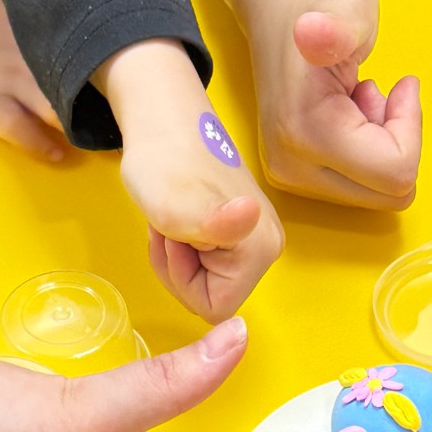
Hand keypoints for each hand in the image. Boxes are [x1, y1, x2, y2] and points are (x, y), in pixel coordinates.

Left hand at [101, 38, 284, 320]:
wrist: (162, 123)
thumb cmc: (162, 164)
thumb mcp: (174, 207)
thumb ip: (211, 224)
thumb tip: (247, 216)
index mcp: (260, 251)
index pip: (214, 308)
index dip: (183, 281)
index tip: (174, 239)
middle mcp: (269, 248)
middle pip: (213, 297)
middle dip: (180, 271)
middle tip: (169, 227)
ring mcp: (258, 238)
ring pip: (207, 282)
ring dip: (179, 259)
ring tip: (172, 220)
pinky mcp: (243, 229)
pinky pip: (208, 263)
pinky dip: (185, 247)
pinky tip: (180, 219)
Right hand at [215, 0, 421, 209]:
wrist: (281, 6)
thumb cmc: (323, 2)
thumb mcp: (348, 3)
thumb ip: (340, 26)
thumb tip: (312, 33)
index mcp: (305, 133)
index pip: (395, 172)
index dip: (409, 128)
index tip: (399, 86)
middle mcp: (290, 167)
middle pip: (386, 192)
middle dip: (397, 142)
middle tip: (377, 93)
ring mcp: (288, 176)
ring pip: (375, 193)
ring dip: (382, 147)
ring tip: (358, 99)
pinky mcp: (292, 176)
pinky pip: (358, 187)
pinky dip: (367, 153)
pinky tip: (347, 113)